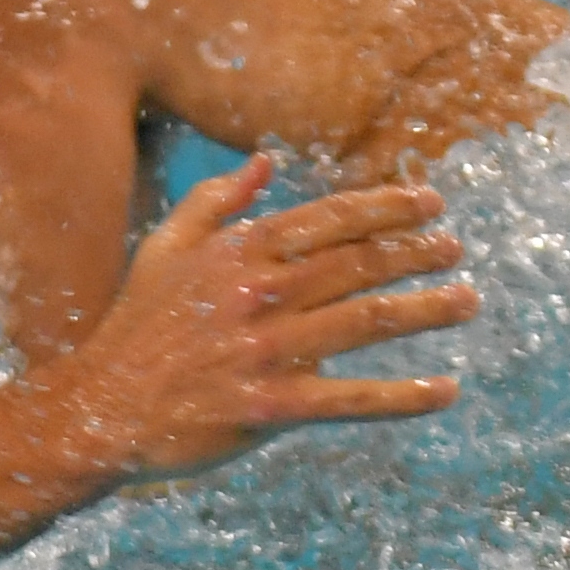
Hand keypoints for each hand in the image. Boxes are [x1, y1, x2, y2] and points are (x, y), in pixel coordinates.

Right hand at [53, 155, 473, 480]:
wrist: (103, 407)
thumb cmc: (137, 326)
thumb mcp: (167, 248)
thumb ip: (216, 201)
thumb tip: (266, 162)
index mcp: (240, 252)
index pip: (331, 219)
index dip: (388, 207)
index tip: (430, 203)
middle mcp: (261, 294)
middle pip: (361, 264)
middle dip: (418, 251)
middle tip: (454, 249)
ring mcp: (269, 351)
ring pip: (368, 321)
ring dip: (426, 309)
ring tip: (466, 300)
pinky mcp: (274, 408)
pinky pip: (354, 399)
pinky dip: (405, 396)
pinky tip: (446, 390)